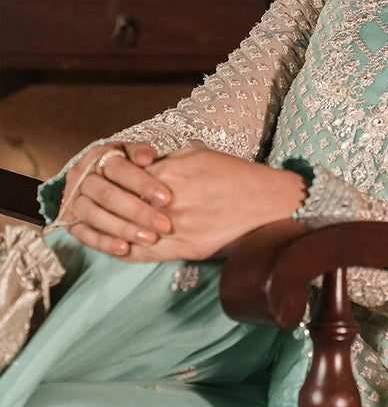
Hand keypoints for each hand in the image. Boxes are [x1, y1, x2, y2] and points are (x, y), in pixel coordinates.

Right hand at [57, 142, 172, 256]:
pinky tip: (125, 249)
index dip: (143, 183)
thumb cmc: (126, 167)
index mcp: (98, 157)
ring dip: (124, 229)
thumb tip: (148, 157)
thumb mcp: (134, 154)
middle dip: (138, 211)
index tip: (167, 198)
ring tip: (150, 239)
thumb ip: (142, 152)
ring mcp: (72, 200)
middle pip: (107, 195)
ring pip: (94, 215)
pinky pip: (84, 235)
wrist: (98, 179)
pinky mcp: (69, 222)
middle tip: (164, 225)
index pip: (119, 169)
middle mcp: (81, 177)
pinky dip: (104, 243)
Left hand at [119, 145, 306, 261]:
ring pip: (131, 232)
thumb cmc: (236, 174)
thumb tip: (145, 162)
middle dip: (110, 210)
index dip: (115, 185)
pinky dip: (129, 252)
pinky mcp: (188, 247)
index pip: (126, 178)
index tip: (109, 188)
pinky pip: (147, 254)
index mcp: (172, 170)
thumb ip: (169, 156)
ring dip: (115, 233)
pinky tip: (121, 248)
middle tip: (101, 210)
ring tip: (105, 231)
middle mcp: (171, 199)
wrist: (268, 201)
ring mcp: (178, 225)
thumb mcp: (200, 153)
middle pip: (124, 206)